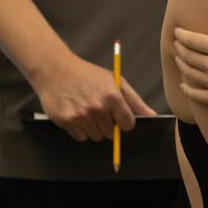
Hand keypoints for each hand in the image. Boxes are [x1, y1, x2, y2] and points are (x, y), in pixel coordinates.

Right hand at [34, 54, 156, 141]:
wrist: (55, 69)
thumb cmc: (88, 74)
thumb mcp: (115, 81)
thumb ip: (135, 101)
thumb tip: (152, 116)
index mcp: (113, 96)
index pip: (128, 125)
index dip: (123, 121)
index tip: (117, 114)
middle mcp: (98, 107)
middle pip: (112, 133)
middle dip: (107, 124)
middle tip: (98, 108)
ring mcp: (81, 115)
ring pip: (96, 137)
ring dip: (93, 127)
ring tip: (85, 109)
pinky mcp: (67, 121)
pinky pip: (81, 137)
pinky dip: (79, 129)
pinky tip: (75, 113)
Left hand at [173, 0, 207, 113]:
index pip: (193, 40)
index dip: (182, 35)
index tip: (177, 32)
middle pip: (188, 56)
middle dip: (180, 49)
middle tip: (176, 45)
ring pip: (189, 74)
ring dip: (181, 66)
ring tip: (178, 61)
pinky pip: (196, 95)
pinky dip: (187, 89)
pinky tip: (183, 85)